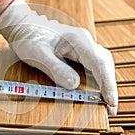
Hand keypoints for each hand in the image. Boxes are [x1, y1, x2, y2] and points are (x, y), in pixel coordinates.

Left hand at [0, 0, 117, 114]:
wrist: (23, 25)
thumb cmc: (28, 37)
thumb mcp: (38, 54)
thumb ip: (56, 69)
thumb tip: (75, 85)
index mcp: (77, 40)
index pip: (99, 63)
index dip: (107, 84)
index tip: (111, 102)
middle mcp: (84, 42)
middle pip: (104, 64)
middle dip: (110, 86)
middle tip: (111, 109)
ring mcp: (82, 46)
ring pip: (100, 66)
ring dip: (104, 84)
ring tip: (106, 104)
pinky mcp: (78, 51)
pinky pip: (92, 66)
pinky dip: (96, 80)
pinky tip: (95, 91)